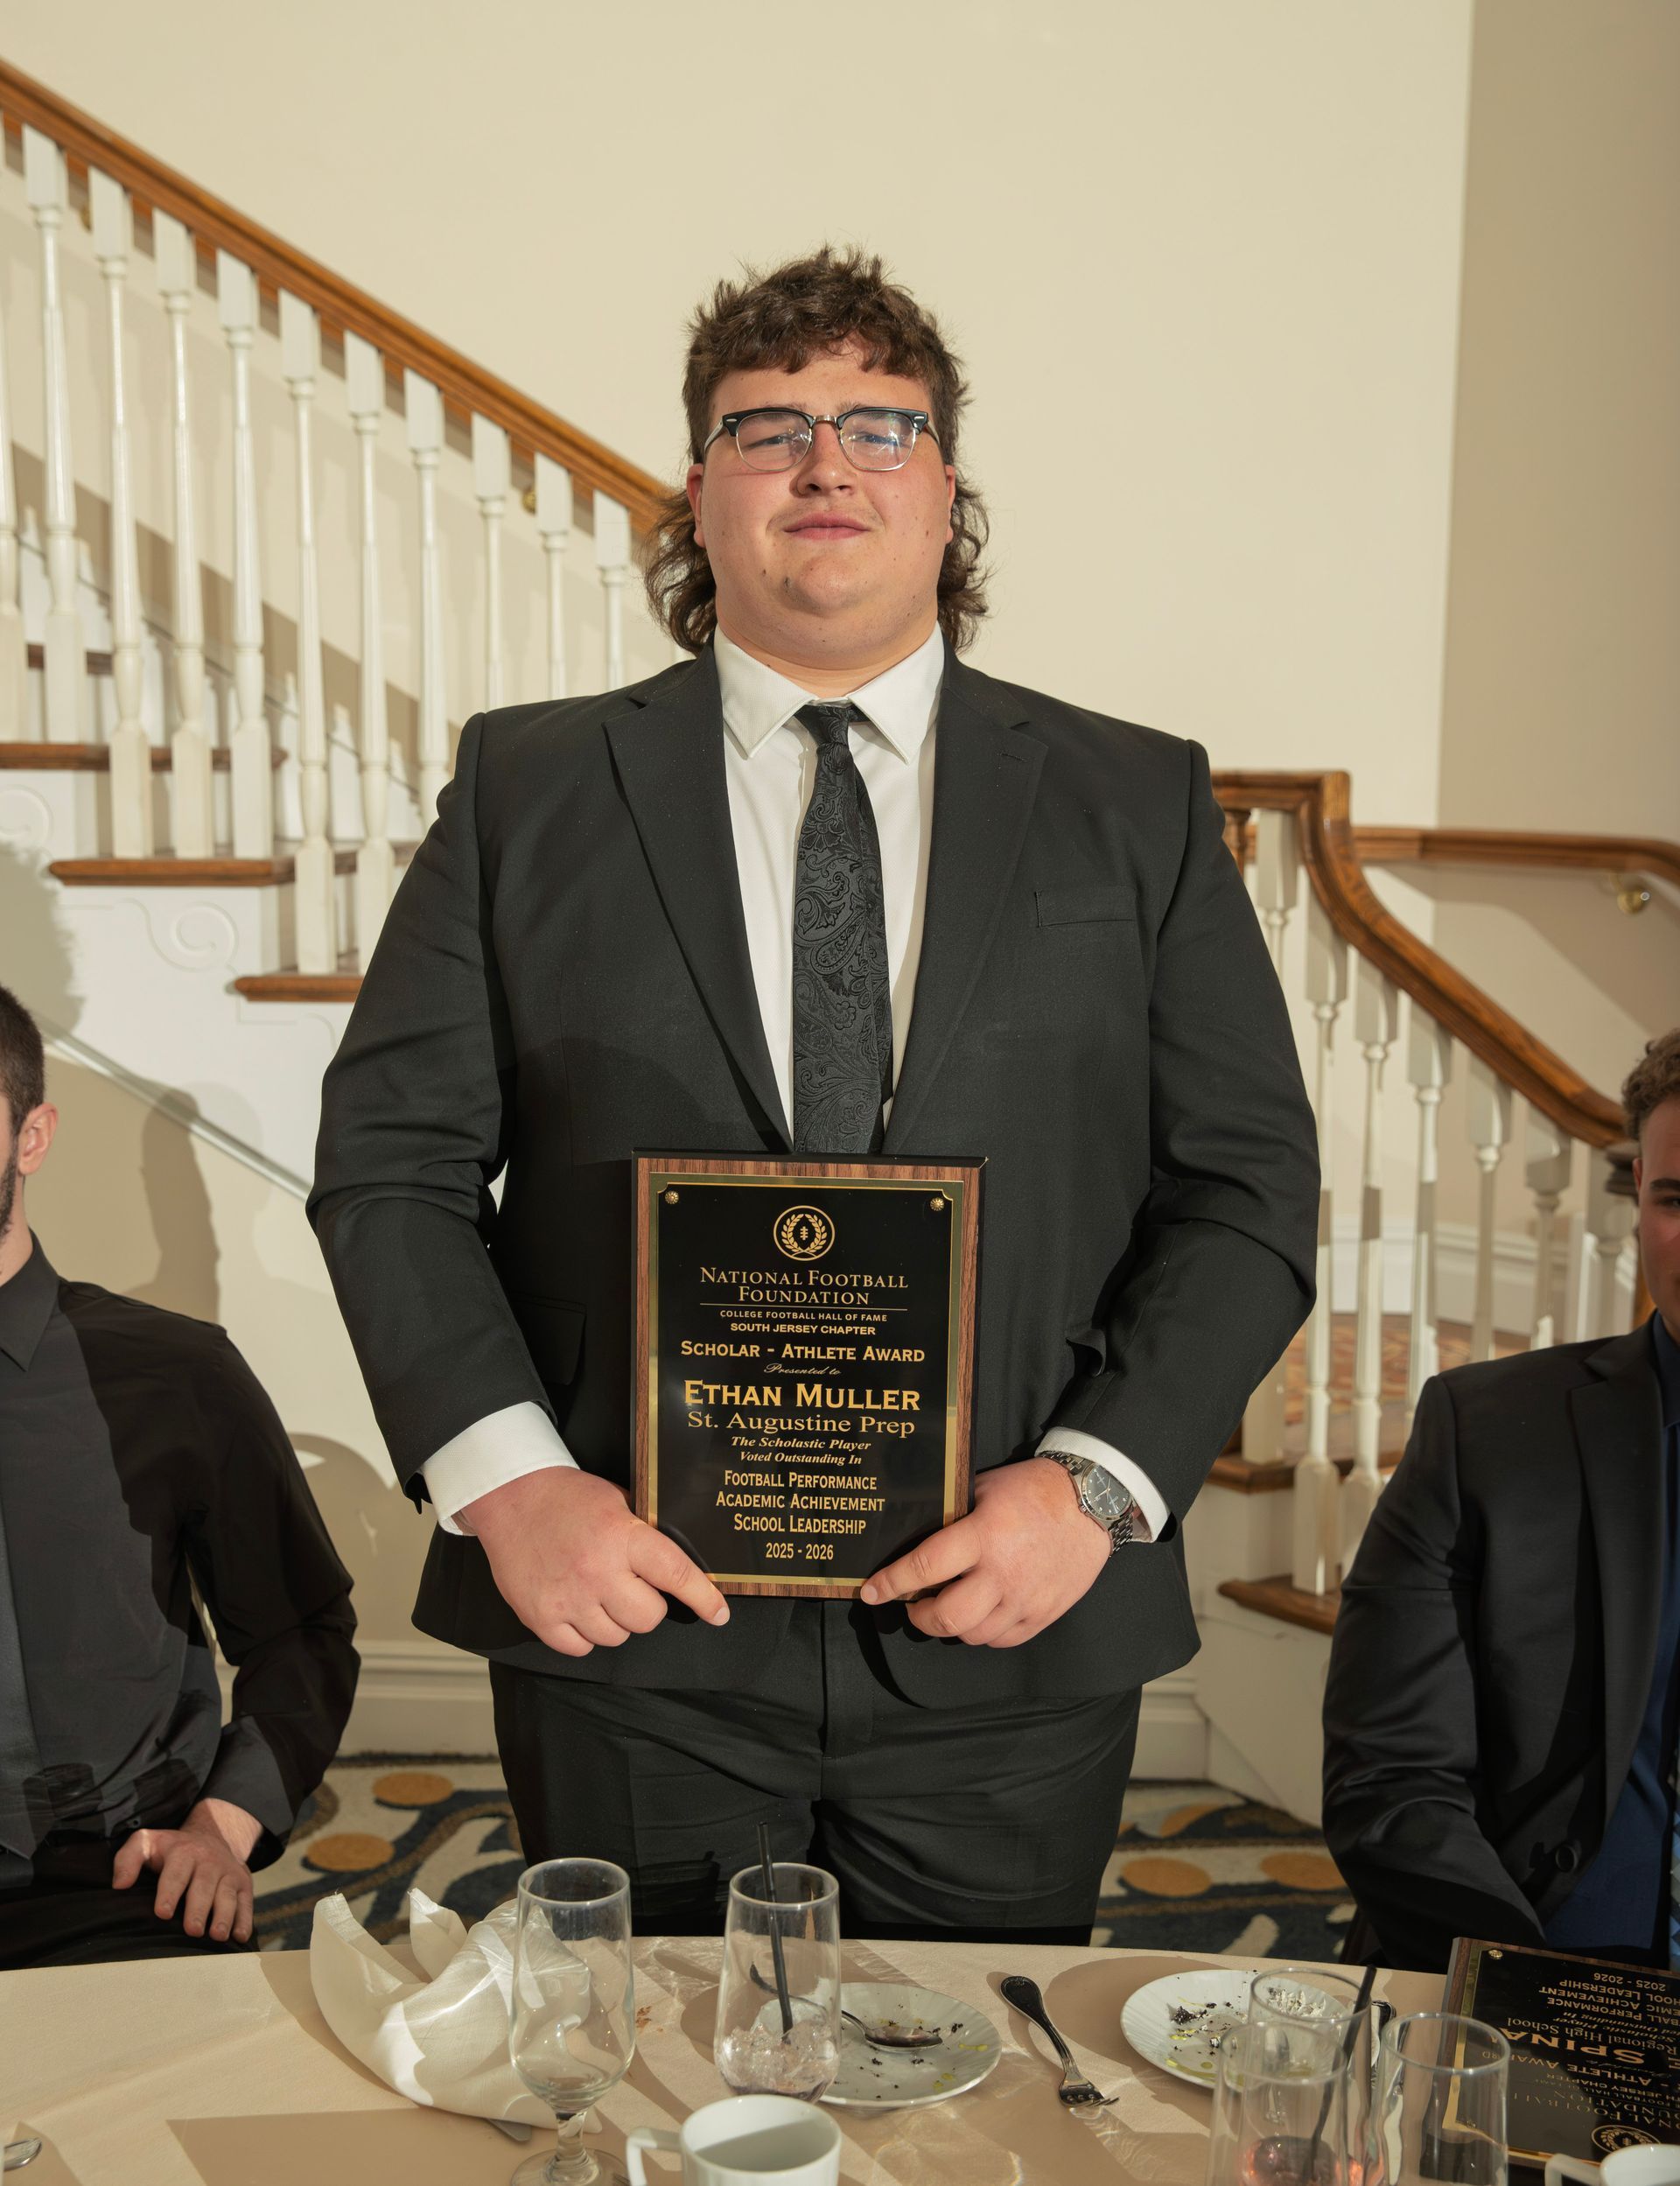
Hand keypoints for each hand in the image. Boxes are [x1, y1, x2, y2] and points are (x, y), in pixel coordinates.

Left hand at [111, 1797, 259, 1943]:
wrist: (212, 1836)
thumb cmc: (171, 1850)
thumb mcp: (147, 1843)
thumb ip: (128, 1859)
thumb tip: (119, 1885)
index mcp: (182, 1853)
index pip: (175, 1873)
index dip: (170, 1892)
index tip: (162, 1913)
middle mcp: (208, 1861)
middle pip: (204, 1886)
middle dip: (198, 1908)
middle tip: (193, 1930)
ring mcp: (229, 1872)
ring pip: (227, 1894)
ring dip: (224, 1915)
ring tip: (217, 1936)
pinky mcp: (244, 1884)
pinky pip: (246, 1901)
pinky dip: (245, 1919)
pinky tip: (239, 1936)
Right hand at [460, 1466, 730, 1656]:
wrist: (511, 1498)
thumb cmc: (569, 1498)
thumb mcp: (618, 1502)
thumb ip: (645, 1535)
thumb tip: (678, 1569)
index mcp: (623, 1538)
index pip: (676, 1575)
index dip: (704, 1598)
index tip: (719, 1614)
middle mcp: (597, 1572)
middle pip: (648, 1618)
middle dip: (646, 1605)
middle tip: (630, 1586)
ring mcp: (568, 1599)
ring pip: (615, 1637)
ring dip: (614, 1621)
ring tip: (598, 1593)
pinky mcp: (540, 1617)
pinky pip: (579, 1649)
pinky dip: (583, 1635)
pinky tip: (578, 1608)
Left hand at [859, 1457, 1109, 1646]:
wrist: (1092, 1503)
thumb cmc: (1032, 1490)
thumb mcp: (985, 1489)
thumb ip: (953, 1515)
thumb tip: (912, 1534)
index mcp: (985, 1535)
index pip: (926, 1566)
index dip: (893, 1582)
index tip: (871, 1591)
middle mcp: (1003, 1573)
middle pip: (947, 1617)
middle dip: (919, 1616)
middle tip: (914, 1604)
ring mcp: (1025, 1598)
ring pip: (972, 1634)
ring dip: (950, 1625)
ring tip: (947, 1607)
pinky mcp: (1044, 1614)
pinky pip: (1001, 1639)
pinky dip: (983, 1632)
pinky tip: (979, 1613)